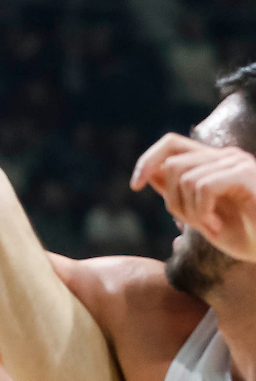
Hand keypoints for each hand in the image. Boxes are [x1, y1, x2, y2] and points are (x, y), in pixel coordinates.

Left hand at [131, 133, 255, 262]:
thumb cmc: (247, 237)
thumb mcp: (202, 217)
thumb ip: (177, 194)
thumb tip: (149, 175)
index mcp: (216, 162)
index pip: (171, 144)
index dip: (148, 160)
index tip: (135, 185)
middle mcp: (227, 156)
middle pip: (171, 165)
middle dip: (173, 201)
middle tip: (195, 225)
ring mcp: (238, 163)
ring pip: (183, 178)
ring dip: (189, 212)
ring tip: (212, 228)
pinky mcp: (246, 175)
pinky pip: (202, 186)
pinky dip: (202, 212)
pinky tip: (217, 228)